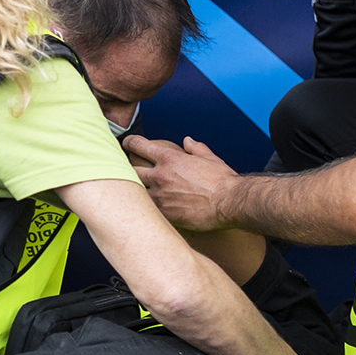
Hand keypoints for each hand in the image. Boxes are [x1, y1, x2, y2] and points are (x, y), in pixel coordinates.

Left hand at [123, 135, 239, 231]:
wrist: (230, 202)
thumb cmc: (222, 180)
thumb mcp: (209, 158)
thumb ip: (195, 148)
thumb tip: (187, 141)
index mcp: (169, 159)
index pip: (138, 146)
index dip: (129, 143)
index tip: (127, 144)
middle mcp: (160, 175)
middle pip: (129, 169)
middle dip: (126, 168)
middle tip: (126, 169)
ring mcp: (160, 196)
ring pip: (135, 191)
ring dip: (135, 190)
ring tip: (134, 191)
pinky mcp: (164, 213)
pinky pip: (147, 208)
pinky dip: (146, 206)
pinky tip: (147, 208)